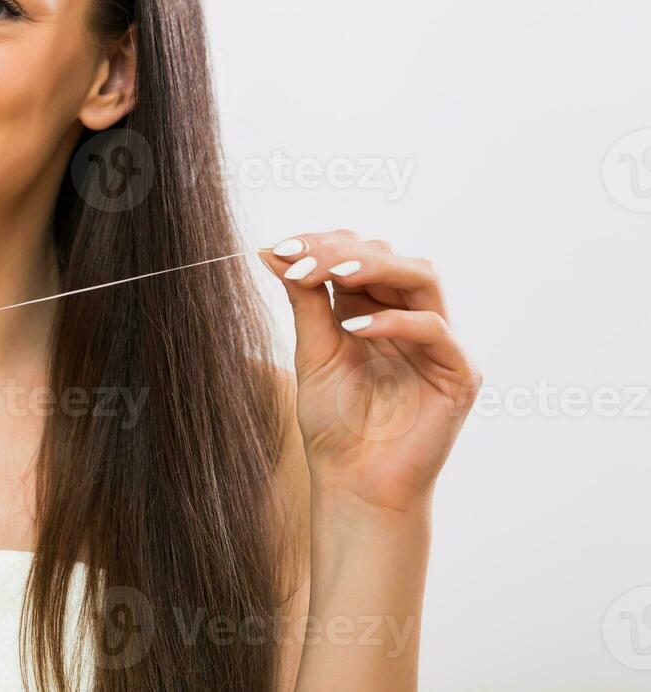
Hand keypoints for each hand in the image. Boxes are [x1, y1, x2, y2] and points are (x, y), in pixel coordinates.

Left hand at [259, 230, 482, 517]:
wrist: (353, 483)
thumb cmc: (333, 423)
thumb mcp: (312, 350)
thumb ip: (301, 298)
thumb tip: (270, 248)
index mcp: (373, 310)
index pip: (359, 255)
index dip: (323, 244)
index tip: (280, 247)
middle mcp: (409, 318)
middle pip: (391, 257)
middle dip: (343, 251)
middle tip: (300, 257)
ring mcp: (438, 343)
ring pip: (422, 278)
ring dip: (374, 267)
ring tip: (331, 273)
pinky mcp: (458, 372)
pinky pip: (435, 330)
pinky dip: (396, 322)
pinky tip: (354, 329)